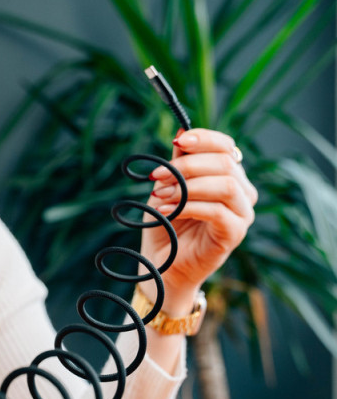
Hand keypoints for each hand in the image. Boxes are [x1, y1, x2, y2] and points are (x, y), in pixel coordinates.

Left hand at [140, 128, 257, 313]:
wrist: (162, 265)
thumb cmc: (166, 226)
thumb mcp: (167, 188)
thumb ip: (177, 164)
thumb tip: (181, 133)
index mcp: (227, 176)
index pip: (226, 146)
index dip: (204, 139)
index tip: (178, 141)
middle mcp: (241, 192)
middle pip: (226, 162)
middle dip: (187, 166)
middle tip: (157, 176)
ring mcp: (242, 214)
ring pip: (225, 185)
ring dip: (188, 186)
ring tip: (161, 196)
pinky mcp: (235, 234)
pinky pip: (218, 211)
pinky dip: (188, 206)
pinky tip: (165, 211)